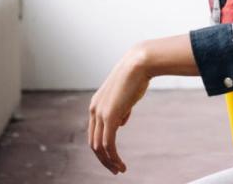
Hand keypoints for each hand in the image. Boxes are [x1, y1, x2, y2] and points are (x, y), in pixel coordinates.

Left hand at [88, 44, 150, 174]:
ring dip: (109, 161)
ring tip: (120, 169)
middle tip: (115, 169)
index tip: (113, 158)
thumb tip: (121, 123)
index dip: (102, 148)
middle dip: (103, 159)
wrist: (139, 63)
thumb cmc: (136, 77)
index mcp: (96, 105)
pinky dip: (113, 157)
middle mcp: (94, 110)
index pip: (94, 133)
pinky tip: (121, 164)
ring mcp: (100, 113)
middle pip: (93, 143)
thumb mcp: (126, 96)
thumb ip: (121, 110)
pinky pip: (108, 143)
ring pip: (99, 147)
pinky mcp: (109, 116)